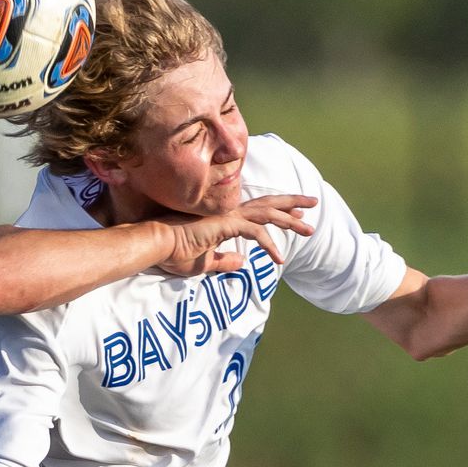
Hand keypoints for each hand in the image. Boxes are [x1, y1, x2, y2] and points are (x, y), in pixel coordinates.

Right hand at [160, 194, 316, 274]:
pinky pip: (256, 233)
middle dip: (291, 203)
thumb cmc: (173, 253)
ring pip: (267, 213)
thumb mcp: (204, 263)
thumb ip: (223, 262)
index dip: (277, 212)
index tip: (295, 214)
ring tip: (309, 228)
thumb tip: (241, 263)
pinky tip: (279, 259)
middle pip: (267, 204)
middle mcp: (228, 213)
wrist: (156, 245)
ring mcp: (228, 216)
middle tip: (312, 204)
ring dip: (290, 220)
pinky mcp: (226, 224)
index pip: (256, 211)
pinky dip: (269, 245)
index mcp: (223, 219)